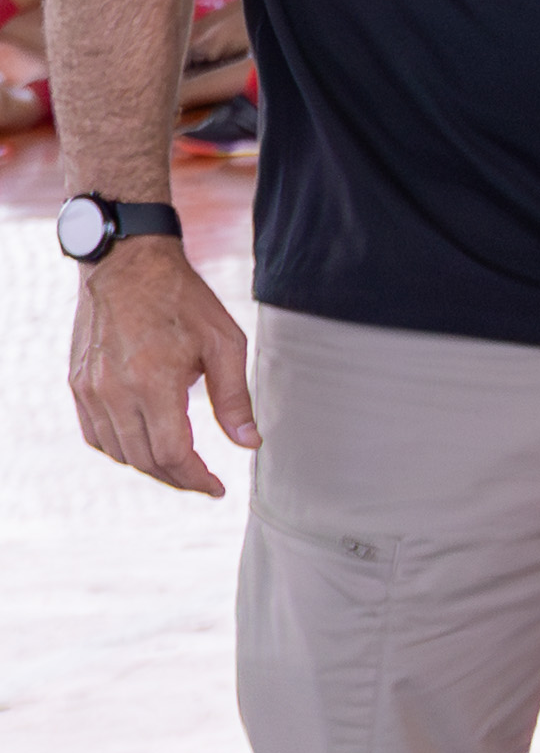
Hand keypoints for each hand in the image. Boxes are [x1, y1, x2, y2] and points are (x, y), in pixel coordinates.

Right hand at [70, 235, 257, 494]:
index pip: (172, 454)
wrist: (127, 264)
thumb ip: (235, 398)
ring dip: (150, 467)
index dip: (197, 479)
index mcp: (152, 382)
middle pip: (145, 459)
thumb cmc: (182, 299)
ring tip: (180, 467)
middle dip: (178, 478)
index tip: (217, 488)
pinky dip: (120, 449)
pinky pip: (95, 434)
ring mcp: (89, 388)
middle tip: (204, 481)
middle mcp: (113, 390)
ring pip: (118, 452)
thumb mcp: (224, 343)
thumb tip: (249, 443)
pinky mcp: (77, 383)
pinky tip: (144, 446)